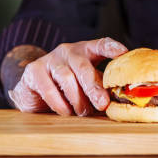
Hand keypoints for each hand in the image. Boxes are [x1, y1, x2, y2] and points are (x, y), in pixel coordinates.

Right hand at [8, 37, 127, 115]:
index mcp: (86, 51)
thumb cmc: (67, 89)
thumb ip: (101, 89)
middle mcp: (68, 51)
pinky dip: (59, 103)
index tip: (123, 52)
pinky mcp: (34, 70)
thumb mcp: (86, 86)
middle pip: (84, 67)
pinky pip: (48, 88)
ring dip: (77, 99)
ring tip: (82, 112)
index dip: (112, 47)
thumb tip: (119, 103)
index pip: (100, 45)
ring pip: (67, 78)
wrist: (33, 91)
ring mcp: (50, 59)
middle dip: (94, 87)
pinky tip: (65, 112)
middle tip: (102, 104)